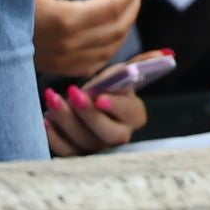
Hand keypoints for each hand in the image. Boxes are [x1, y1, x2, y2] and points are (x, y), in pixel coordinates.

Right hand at [33, 0, 143, 77]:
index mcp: (65, 20)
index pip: (113, 7)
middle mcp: (68, 44)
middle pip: (118, 27)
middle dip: (133, 5)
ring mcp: (64, 60)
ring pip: (112, 47)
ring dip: (126, 25)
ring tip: (128, 5)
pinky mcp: (59, 69)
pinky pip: (96, 62)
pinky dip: (111, 46)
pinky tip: (112, 30)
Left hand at [43, 53, 158, 156]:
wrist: (89, 103)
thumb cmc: (108, 88)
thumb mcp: (123, 74)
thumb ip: (140, 64)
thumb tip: (163, 54)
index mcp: (135, 116)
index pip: (130, 114)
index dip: (116, 107)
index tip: (101, 97)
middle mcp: (119, 136)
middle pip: (107, 133)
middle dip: (89, 114)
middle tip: (73, 93)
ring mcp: (97, 148)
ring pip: (83, 141)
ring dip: (66, 120)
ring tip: (52, 97)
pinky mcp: (76, 155)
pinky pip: (65, 152)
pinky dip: (53, 136)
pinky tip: (45, 118)